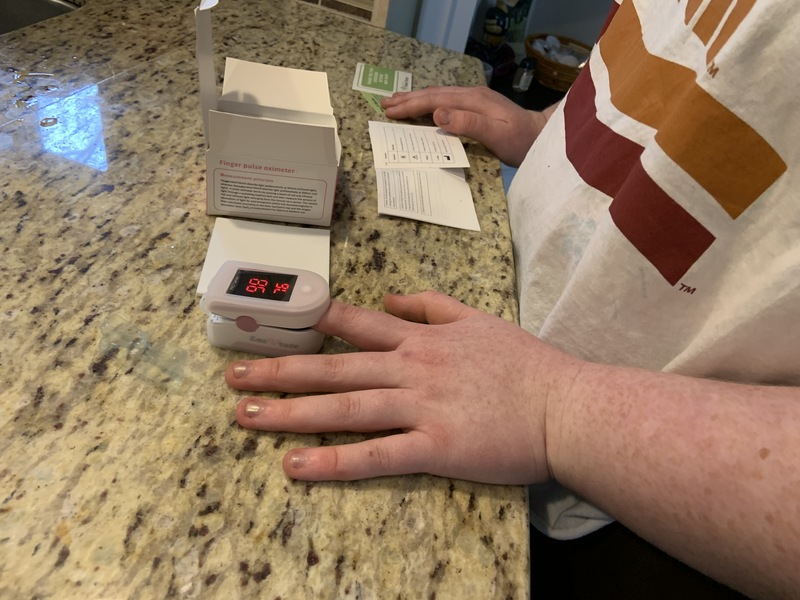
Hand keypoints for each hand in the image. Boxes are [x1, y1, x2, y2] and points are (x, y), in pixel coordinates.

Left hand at [225, 291, 582, 483]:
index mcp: (422, 339)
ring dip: (292, 411)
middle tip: (235, 376)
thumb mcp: (478, 319)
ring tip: (246, 416)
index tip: (278, 321)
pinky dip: (333, 461)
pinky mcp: (434, 447)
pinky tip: (296, 467)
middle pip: (335, 366)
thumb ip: (431, 306)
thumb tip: (390, 301)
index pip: (357, 325)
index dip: (314, 323)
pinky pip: (375, 455)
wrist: (567, 406)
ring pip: (344, 406)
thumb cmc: (526, 365)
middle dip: (281, 370)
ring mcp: (420, 407)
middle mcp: (412, 369)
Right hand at [381, 86, 552, 166]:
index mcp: (473, 100)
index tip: (391, 110)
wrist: (542, 136)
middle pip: (434, 94)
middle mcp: (472, 95)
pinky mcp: (477, 106)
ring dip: (416, 98)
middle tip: (384, 104)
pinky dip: (429, 102)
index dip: (411, 105)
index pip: (435, 100)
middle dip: (408, 99)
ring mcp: (475, 99)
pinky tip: (423, 105)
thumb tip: (438, 114)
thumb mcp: (496, 135)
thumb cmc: (520, 140)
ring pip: (438, 95)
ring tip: (396, 101)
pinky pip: (446, 100)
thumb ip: (468, 123)